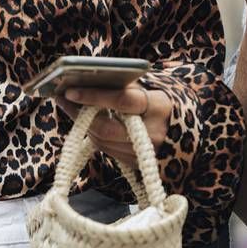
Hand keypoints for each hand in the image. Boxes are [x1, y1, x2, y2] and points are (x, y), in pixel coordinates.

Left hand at [57, 82, 172, 168]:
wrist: (183, 131)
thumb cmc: (159, 104)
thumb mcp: (149, 90)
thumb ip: (123, 87)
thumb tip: (85, 82)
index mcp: (159, 107)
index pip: (122, 100)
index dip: (94, 96)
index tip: (70, 91)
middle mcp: (153, 133)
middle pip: (106, 128)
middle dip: (80, 115)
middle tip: (63, 100)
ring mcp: (145, 153)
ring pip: (102, 142)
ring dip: (83, 125)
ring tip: (71, 108)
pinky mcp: (136, 164)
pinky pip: (107, 151)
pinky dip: (94, 136)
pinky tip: (88, 123)